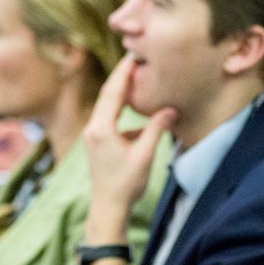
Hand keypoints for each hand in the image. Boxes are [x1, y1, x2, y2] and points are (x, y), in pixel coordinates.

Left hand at [82, 55, 174, 242]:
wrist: (108, 208)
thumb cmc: (125, 184)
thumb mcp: (144, 155)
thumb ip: (156, 130)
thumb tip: (170, 110)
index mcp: (102, 128)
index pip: (113, 93)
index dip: (124, 73)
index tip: (133, 56)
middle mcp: (94, 128)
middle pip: (108, 96)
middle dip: (122, 78)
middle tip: (135, 60)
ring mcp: (94, 136)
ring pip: (109, 108)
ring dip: (123, 94)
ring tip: (139, 81)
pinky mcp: (99, 143)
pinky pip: (112, 121)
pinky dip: (125, 113)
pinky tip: (140, 117)